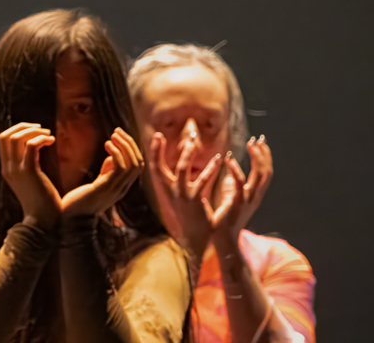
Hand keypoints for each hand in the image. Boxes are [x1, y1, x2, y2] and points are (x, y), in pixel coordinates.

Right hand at [0, 123, 60, 225]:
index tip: (35, 131)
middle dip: (23, 126)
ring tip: (48, 134)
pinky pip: (31, 145)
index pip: (3, 141)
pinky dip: (41, 138)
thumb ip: (28, 167)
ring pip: (16, 137)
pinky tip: (52, 141)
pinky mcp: (28, 172)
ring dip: (33, 131)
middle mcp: (8, 168)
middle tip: (41, 128)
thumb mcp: (30, 183)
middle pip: (5, 135)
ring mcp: (16, 170)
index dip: (17, 130)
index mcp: (7, 169)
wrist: (43, 222)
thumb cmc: (42, 204)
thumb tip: (33, 153)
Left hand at [56, 128, 145, 218]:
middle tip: (117, 130)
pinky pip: (120, 168)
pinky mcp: (106, 188)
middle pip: (139, 162)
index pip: (138, 165)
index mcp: (122, 187)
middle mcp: (123, 189)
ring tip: (113, 134)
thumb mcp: (98, 184)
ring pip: (133, 164)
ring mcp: (116, 189)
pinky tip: (106, 144)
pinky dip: (116, 153)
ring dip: (125, 146)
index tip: (119, 136)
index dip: (132, 148)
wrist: (68, 220)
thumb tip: (113, 155)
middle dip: (130, 144)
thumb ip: (107, 171)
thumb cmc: (79, 201)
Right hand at [149, 130, 217, 255]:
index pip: (154, 167)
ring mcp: (181, 196)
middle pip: (161, 166)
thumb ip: (177, 182)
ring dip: (186, 154)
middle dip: (165, 149)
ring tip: (193, 141)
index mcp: (165, 190)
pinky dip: (210, 169)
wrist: (195, 239)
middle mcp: (170, 192)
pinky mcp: (195, 201)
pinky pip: (202, 181)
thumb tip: (179, 166)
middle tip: (177, 134)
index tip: (158, 136)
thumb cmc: (188, 217)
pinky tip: (219, 160)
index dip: (155, 151)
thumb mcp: (178, 198)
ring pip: (180, 170)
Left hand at [206, 137, 272, 249]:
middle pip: (266, 172)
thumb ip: (232, 186)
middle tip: (257, 139)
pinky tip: (228, 159)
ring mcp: (248, 200)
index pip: (265, 173)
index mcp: (254, 195)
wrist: (221, 239)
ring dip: (256, 158)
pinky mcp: (237, 203)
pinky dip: (235, 170)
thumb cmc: (223, 219)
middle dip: (264, 154)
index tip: (260, 142)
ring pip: (259, 176)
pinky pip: (239, 183)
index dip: (265, 157)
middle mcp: (255, 197)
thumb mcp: (231, 199)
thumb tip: (229, 173)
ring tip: (250, 144)